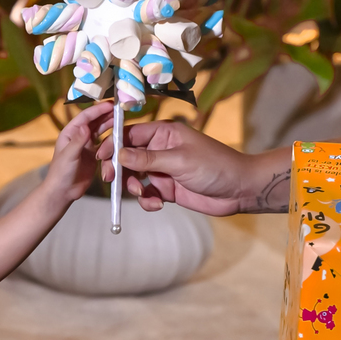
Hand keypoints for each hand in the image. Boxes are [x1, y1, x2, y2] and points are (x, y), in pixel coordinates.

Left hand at [43, 102, 115, 203]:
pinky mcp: (94, 154)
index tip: (111, 105)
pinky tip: (121, 134)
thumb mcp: (69, 156)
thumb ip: (78, 141)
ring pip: (101, 130)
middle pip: (95, 121)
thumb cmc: (61, 173)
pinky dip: (112, 137)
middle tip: (120, 109)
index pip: (85, 117)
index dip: (98, 110)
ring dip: (110, 124)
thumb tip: (86, 126)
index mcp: (70, 132)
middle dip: (106, 114)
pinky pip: (105, 142)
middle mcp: (79, 136)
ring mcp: (87, 144)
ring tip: (122, 118)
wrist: (63, 191)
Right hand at [95, 120, 250, 215]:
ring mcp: (163, 170)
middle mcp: (160, 149)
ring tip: (145, 194)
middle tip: (111, 180)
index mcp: (164, 133)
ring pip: (135, 178)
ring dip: (133, 188)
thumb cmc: (214, 166)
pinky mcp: (168, 189)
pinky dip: (147, 201)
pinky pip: (147, 194)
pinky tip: (157, 205)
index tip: (101, 157)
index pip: (130, 134)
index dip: (113, 144)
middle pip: (128, 157)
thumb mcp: (179, 160)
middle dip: (119, 169)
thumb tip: (119, 155)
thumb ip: (147, 159)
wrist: (239, 190)